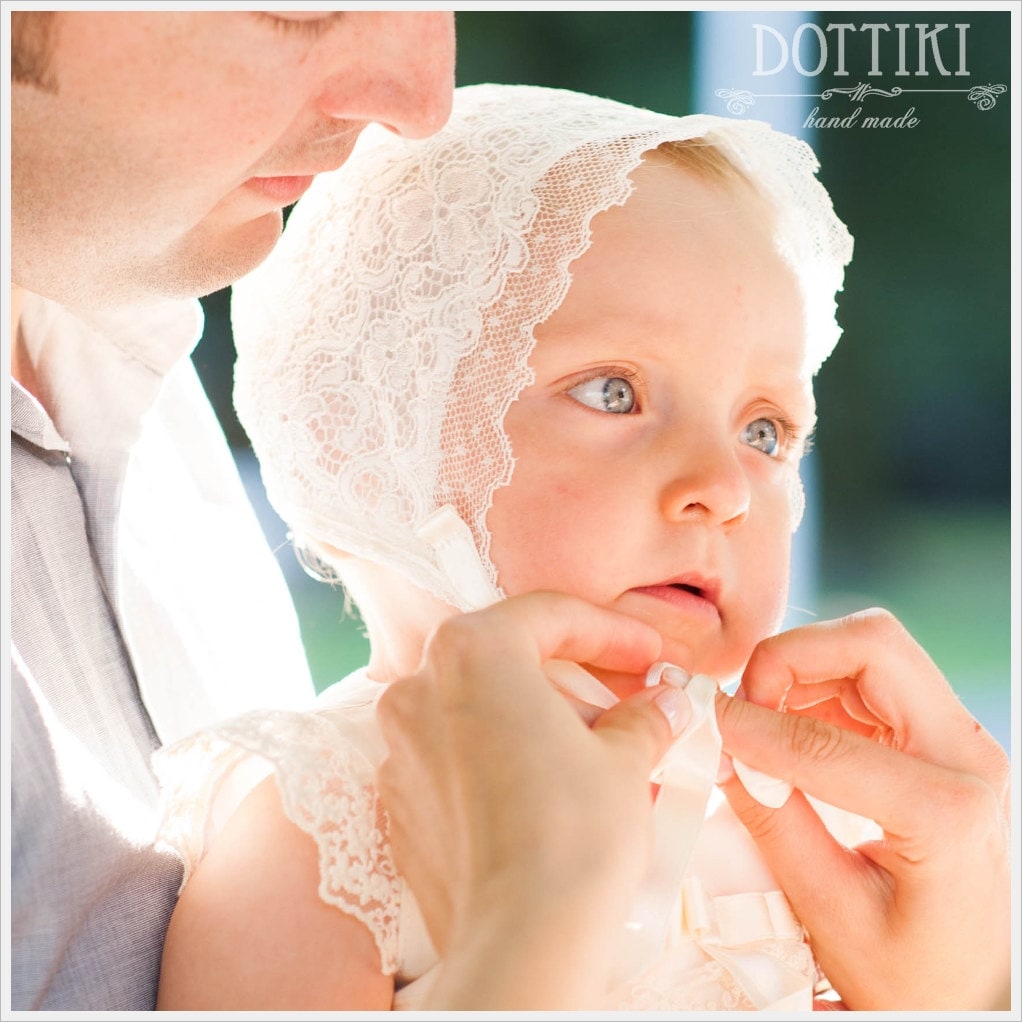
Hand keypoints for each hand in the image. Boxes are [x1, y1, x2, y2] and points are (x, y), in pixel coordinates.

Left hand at [376, 591, 689, 1008]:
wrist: (523, 941)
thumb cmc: (573, 834)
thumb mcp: (625, 758)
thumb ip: (642, 716)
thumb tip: (661, 706)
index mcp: (472, 652)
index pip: (550, 614)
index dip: (611, 631)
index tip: (650, 653)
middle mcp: (421, 689)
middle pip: (512, 660)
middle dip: (579, 679)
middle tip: (633, 703)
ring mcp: (401, 748)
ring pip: (484, 710)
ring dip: (544, 721)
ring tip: (603, 755)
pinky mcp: (401, 803)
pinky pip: (460, 758)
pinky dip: (506, 760)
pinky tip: (553, 791)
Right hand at [715, 608, 1010, 1009]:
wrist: (973, 988)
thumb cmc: (913, 974)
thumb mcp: (831, 912)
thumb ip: (773, 821)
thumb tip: (721, 749)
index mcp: (949, 813)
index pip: (831, 741)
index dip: (756, 727)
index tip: (709, 725)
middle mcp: (968, 758)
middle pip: (875, 646)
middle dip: (792, 657)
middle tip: (746, 703)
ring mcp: (959, 742)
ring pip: (874, 648)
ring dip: (804, 667)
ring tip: (763, 720)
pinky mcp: (940, 738)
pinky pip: (874, 677)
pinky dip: (819, 686)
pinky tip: (791, 732)